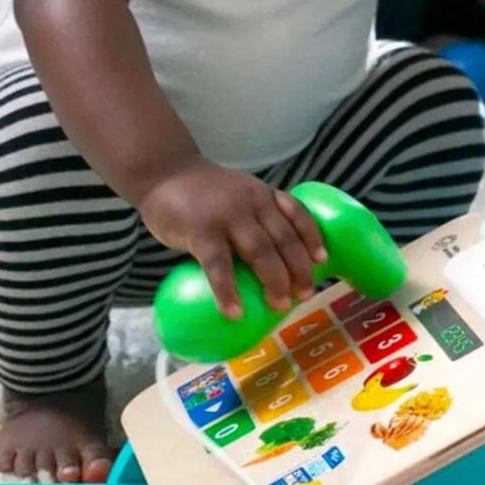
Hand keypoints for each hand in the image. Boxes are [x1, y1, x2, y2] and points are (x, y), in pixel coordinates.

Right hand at [136, 160, 326, 318]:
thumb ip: (253, 216)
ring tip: (279, 305)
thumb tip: (272, 260)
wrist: (163, 171)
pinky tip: (234, 312)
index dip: (312, 237)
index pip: (297, 213)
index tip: (322, 260)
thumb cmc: (201, 192)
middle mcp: (251, 203)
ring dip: (274, 281)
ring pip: (260, 251)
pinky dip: (228, 291)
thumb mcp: (237, 193)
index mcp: (262, 195)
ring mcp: (227, 216)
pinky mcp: (202, 231)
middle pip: (284, 238)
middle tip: (304, 294)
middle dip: (298, 269)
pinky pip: (219, 266)